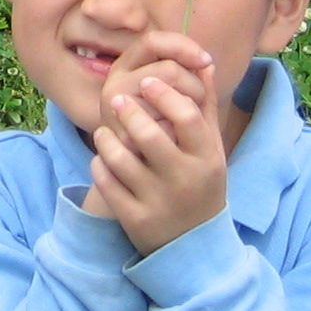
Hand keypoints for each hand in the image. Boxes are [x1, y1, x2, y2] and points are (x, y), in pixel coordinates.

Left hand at [81, 30, 225, 255]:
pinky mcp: (134, 219)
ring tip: (105, 131)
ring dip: (107, 139)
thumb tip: (204, 63)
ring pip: (119, 158)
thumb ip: (206, 107)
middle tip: (117, 100)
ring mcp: (158, 201)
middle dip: (128, 112)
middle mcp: (184, 180)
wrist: (193, 247)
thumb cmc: (202, 184)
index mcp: (207, 159)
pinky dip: (100, 165)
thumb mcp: (211, 150)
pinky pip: (106, 182)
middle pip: (149, 135)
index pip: (187, 117)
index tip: (146, 81)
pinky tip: (103, 158)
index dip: (165, 94)